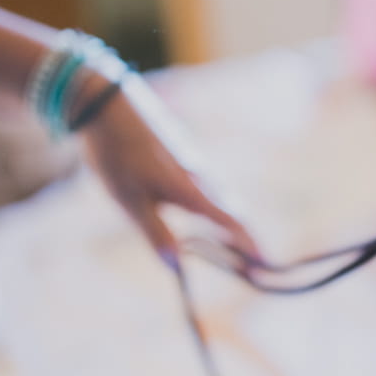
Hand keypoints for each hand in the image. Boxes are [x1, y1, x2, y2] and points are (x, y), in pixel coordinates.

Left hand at [75, 72, 260, 270]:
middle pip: (235, 213)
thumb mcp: (130, 201)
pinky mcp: (187, 164)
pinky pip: (213, 194)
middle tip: (254, 267)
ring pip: (225, 202)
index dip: (249, 245)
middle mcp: (202, 179)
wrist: (109, 108)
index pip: (231, 223)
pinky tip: (213, 224)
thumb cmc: (116, 155)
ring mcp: (196, 169)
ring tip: (239, 253)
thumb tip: (176, 267)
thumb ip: (156, 233)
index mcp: (191, 190)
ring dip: (235, 229)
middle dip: (246, 241)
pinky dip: (221, 215)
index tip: (266, 265)